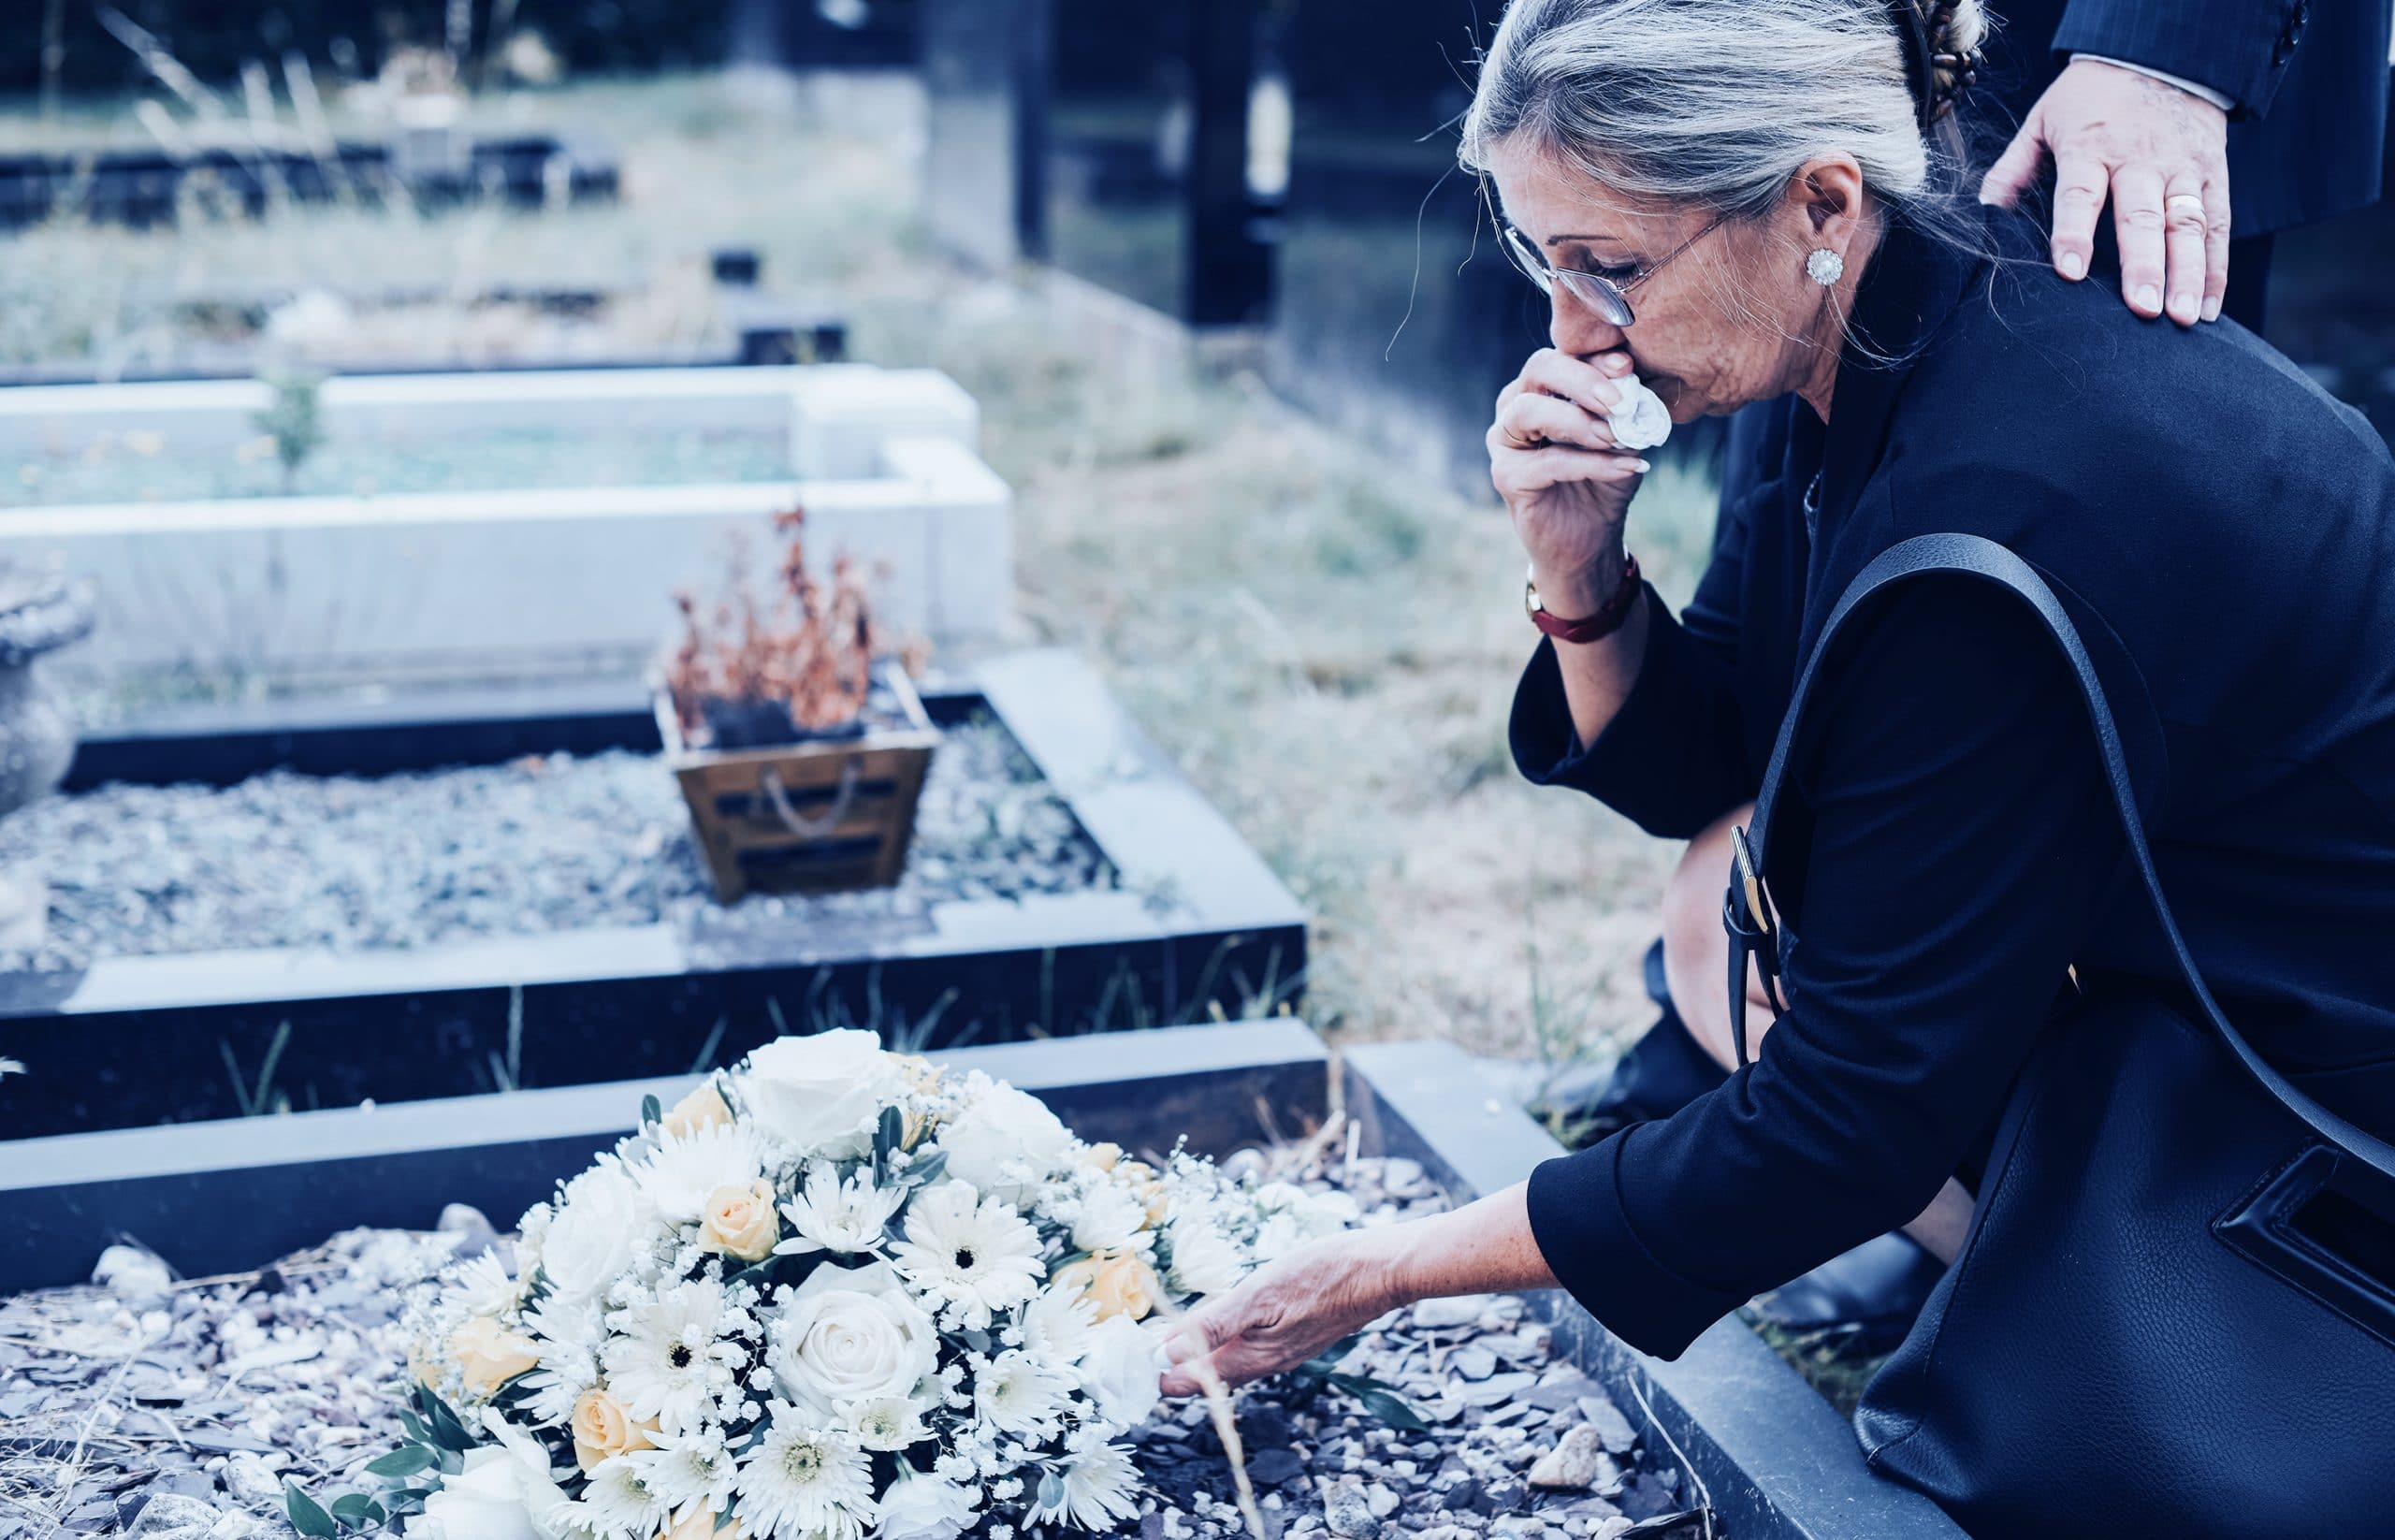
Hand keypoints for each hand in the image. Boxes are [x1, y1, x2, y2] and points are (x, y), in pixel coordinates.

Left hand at [1157, 1231, 1404, 1396]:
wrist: (1380, 1271)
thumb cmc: (1323, 1275)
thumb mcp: (1261, 1293)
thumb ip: (1214, 1324)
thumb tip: (1167, 1352)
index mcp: (1250, 1358)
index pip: (1188, 1384)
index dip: (1155, 1374)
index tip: (1126, 1358)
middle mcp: (1263, 1363)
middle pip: (1204, 1379)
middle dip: (1168, 1367)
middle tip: (1134, 1348)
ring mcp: (1280, 1352)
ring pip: (1225, 1365)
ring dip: (1193, 1355)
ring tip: (1163, 1337)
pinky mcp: (1292, 1337)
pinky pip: (1245, 1351)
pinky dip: (1219, 1344)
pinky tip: (1214, 1325)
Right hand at [1489, 348, 1648, 612]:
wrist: (1590, 539)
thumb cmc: (1605, 479)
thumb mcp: (1625, 435)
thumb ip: (1626, 406)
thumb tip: (1633, 377)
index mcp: (1545, 386)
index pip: (1565, 355)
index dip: (1595, 357)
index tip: (1627, 366)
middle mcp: (1517, 404)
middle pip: (1539, 369)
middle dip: (1582, 379)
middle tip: (1618, 400)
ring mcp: (1505, 439)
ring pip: (1529, 411)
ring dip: (1578, 421)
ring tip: (1617, 438)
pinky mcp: (1506, 475)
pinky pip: (1547, 461)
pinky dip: (1591, 463)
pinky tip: (1626, 467)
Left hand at [1980, 58, 2231, 326]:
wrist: (2160, 55)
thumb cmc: (2089, 98)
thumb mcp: (2043, 121)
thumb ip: (2014, 169)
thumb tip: (1984, 215)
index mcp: (2091, 148)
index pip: (2080, 194)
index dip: (2074, 233)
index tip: (2069, 272)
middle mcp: (2140, 160)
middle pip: (2143, 216)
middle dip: (2144, 265)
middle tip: (2143, 309)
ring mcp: (2182, 168)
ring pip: (2189, 224)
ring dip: (2189, 274)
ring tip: (2184, 318)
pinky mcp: (2213, 174)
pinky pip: (2219, 225)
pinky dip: (2217, 268)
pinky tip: (2209, 308)